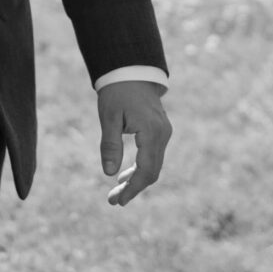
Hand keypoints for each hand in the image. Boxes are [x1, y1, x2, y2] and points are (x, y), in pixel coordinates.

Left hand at [98, 80, 169, 205]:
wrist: (131, 70)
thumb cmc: (117, 91)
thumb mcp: (109, 117)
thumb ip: (110, 145)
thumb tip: (108, 173)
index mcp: (151, 132)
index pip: (145, 170)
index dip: (132, 189)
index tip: (118, 201)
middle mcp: (163, 134)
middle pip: (152, 172)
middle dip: (133, 188)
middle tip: (113, 200)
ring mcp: (164, 133)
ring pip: (153, 165)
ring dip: (136, 180)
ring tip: (116, 192)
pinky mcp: (160, 131)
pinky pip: (153, 156)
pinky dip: (140, 168)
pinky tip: (125, 176)